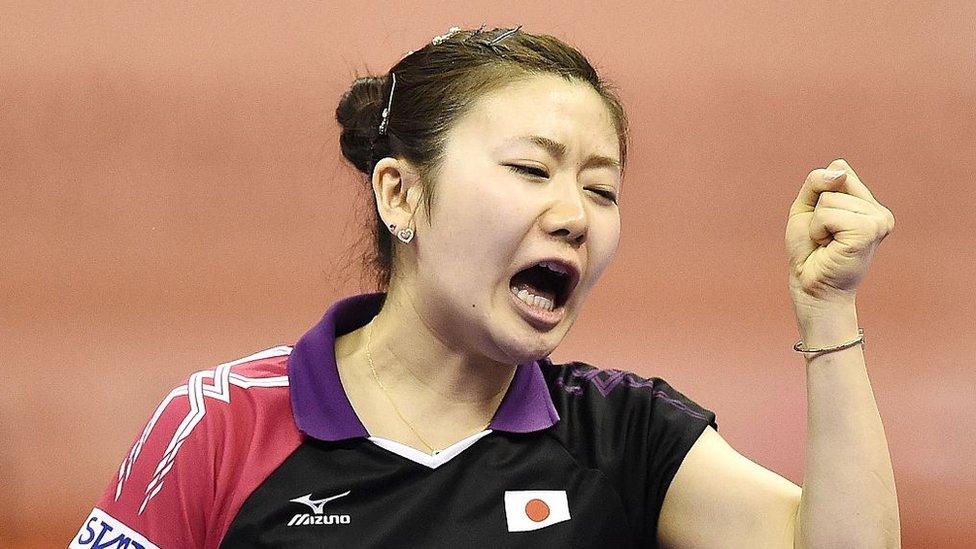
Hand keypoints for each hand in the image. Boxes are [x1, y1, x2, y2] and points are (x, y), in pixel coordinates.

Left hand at [785, 159, 894, 304]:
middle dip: (817, 210)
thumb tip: (839, 170)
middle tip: (824, 237)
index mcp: (869, 204)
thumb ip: (817, 181)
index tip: (823, 224)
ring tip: (827, 243)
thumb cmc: (809, 250)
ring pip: (829, 199)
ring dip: (817, 223)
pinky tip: (829, 246)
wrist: (810, 285)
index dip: (818, 196)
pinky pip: (827, 214)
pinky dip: (818, 229)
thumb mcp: (806, 208)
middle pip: (835, 181)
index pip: (839, 170)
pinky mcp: (869, 231)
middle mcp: (880, 212)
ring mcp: (879, 221)